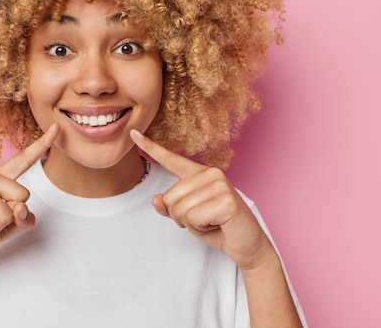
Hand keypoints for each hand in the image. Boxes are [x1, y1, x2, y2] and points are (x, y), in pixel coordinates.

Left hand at [130, 129, 274, 270]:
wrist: (247, 245)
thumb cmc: (218, 228)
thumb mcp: (187, 217)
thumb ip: (170, 207)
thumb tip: (156, 200)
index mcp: (200, 174)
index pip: (171, 160)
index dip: (150, 147)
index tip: (133, 134)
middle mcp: (210, 173)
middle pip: (170, 197)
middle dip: (180, 217)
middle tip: (203, 220)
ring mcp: (220, 185)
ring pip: (179, 209)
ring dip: (192, 224)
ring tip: (211, 222)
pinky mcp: (227, 200)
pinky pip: (193, 218)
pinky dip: (201, 228)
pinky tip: (217, 225)